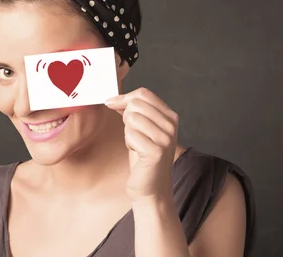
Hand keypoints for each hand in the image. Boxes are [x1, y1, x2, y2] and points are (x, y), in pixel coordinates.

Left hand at [105, 88, 178, 202]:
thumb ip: (133, 112)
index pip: (144, 93)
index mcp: (170, 116)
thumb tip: (115, 99)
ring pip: (132, 118)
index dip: (124, 98)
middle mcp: (171, 125)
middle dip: (126, 117)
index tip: (111, 104)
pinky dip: (129, 143)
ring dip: (128, 132)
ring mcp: (166, 138)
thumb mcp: (140, 129)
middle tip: (132, 134)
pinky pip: (131, 134)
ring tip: (137, 144)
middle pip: (136, 104)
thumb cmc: (144, 158)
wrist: (151, 187)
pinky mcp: (157, 151)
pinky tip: (138, 152)